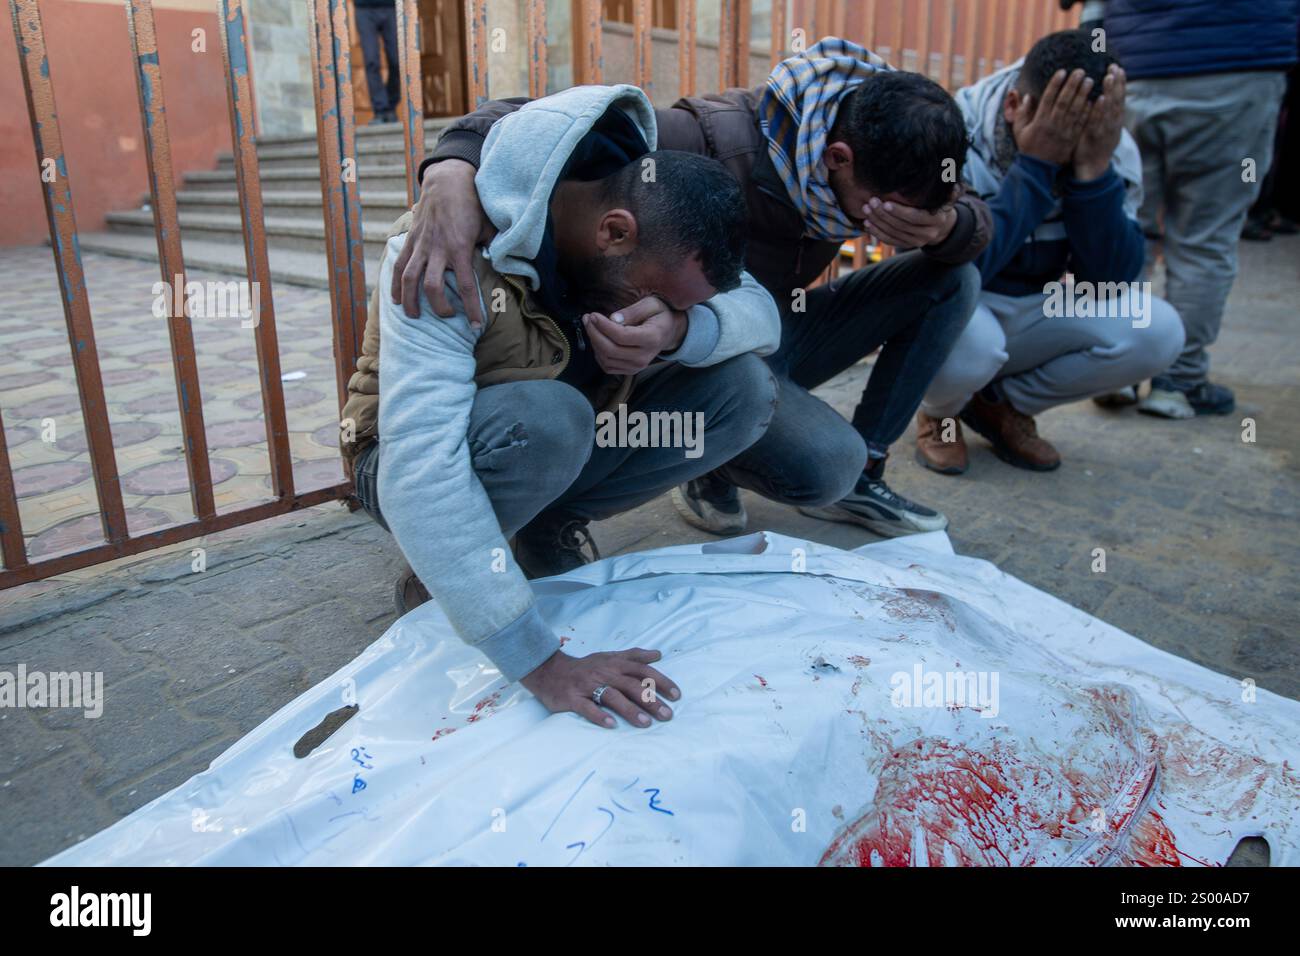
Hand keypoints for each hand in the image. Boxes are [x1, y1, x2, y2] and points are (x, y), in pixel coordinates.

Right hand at [390, 159, 494, 325]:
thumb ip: (493, 247)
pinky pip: (399, 264)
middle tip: (449, 316)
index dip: (471, 309)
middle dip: (440, 307)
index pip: (466, 286)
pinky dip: (395, 283)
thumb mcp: (489, 226)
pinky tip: (396, 298)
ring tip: (413, 316)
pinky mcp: (411, 240)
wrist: (448, 179)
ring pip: (410, 278)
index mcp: (459, 248)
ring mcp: (421, 244)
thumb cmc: (472, 203)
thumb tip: (501, 266)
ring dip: (410, 300)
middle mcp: (437, 249)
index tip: (475, 326)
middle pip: (433, 287)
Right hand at [520, 648, 679, 727]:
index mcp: (615, 664)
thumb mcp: (610, 657)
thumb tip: (658, 654)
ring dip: (630, 710)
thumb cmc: (586, 666)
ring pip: (612, 696)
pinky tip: (612, 725)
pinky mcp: (572, 699)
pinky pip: (587, 708)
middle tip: (668, 715)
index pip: (643, 671)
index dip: (661, 681)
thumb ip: (634, 656)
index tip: (676, 695)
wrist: (550, 670)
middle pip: (631, 685)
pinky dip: (599, 716)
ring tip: (645, 724)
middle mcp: (604, 673)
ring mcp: (588, 686)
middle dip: (651, 700)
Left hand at [582, 295, 687, 375]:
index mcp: (652, 338)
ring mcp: (637, 366)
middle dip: (594, 334)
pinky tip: (598, 339)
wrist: (669, 333)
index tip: (593, 315)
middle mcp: (644, 357)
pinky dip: (598, 353)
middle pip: (611, 350)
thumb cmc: (660, 315)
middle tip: (587, 318)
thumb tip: (612, 319)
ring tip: (591, 325)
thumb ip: (633, 311)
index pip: (621, 336)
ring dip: (594, 342)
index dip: (603, 326)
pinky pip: (608, 366)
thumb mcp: (651, 304)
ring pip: (606, 359)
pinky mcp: (630, 370)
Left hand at [860, 192, 957, 247]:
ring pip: (894, 233)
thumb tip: (948, 170)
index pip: (915, 217)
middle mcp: (928, 233)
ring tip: (866, 210)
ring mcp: (917, 241)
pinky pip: (890, 240)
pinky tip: (867, 223)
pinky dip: (877, 232)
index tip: (885, 202)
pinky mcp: (908, 245)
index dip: (899, 211)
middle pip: (901, 225)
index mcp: (937, 220)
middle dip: (884, 214)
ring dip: (877, 222)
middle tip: (871, 202)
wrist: (942, 225)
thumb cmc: (940, 203)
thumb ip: (946, 186)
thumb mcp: (946, 195)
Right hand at [1013, 67, 1092, 166]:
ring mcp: (1064, 132)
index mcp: (1039, 121)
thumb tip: (1027, 97)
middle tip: (1081, 71)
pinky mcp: (1072, 139)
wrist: (1037, 169)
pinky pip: (1081, 123)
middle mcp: (1052, 124)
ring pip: (1075, 110)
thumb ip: (1021, 113)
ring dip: (1083, 95)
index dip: (1055, 84)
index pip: (1048, 98)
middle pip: (1064, 101)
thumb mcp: (1019, 130)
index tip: (1062, 72)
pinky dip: (1088, 111)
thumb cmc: (1028, 148)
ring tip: (1090, 81)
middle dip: (1072, 85)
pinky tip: (1094, 100)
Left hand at [1072, 65, 1125, 181]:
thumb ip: (1103, 113)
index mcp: (1115, 119)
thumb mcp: (1103, 127)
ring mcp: (1106, 129)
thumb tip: (1102, 97)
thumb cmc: (1095, 146)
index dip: (1120, 83)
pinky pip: (1098, 121)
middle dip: (1117, 83)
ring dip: (1110, 91)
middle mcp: (1113, 123)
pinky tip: (1100, 98)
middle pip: (1117, 99)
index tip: (1118, 68)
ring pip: (1110, 108)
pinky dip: (1100, 110)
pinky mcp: (1096, 137)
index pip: (1119, 98)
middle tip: (1115, 66)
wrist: (1092, 168)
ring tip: (1109, 76)